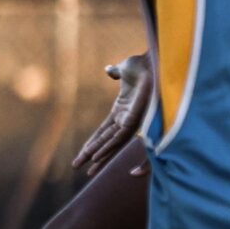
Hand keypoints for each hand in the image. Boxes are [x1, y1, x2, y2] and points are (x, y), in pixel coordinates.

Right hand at [73, 53, 153, 175]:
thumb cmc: (144, 65)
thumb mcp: (125, 69)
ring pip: (110, 143)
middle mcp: (126, 119)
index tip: (83, 152)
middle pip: (104, 141)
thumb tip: (109, 71)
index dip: (92, 141)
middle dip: (90, 154)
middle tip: (75, 166)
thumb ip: (116, 73)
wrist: (154, 62)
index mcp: (122, 110)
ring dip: (95, 155)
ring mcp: (131, 121)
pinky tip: (95, 156)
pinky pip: (118, 138)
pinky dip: (106, 147)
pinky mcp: (135, 120)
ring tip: (82, 166)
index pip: (103, 131)